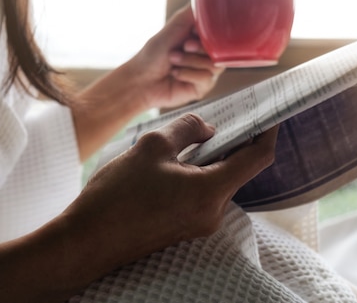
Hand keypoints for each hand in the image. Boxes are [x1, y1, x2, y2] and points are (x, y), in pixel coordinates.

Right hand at [0, 114, 278, 302]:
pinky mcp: (184, 229)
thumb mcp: (152, 147)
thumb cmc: (117, 195)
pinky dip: (198, 175)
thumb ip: (187, 129)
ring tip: (191, 138)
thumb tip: (207, 128)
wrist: (87, 241)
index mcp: (210, 191)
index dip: (268, 132)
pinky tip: (177, 162)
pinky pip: (202, 195)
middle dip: (233, 142)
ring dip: (211, 159)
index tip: (270, 115)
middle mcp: (212, 212)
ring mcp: (199, 224)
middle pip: (237, 170)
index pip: (257, 158)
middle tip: (223, 118)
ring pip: (218, 182)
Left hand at [127, 4, 224, 109]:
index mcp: (202, 41)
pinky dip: (188, 74)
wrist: (141, 78)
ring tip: (173, 60)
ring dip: (190, 61)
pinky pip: (206, 79)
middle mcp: (205, 57)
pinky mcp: (201, 89)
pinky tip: (175, 73)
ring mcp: (205, 73)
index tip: (194, 34)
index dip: (212, 36)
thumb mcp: (175, 25)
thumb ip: (194, 12)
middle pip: (221, 52)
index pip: (221, 37)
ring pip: (214, 66)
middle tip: (184, 47)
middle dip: (199, 49)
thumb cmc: (154, 53)